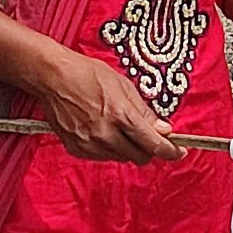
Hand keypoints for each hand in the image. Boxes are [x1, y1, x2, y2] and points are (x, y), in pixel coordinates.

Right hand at [34, 49, 184, 164]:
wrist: (54, 77)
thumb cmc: (87, 74)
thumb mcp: (122, 85)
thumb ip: (144, 110)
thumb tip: (162, 128)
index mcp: (121, 115)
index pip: (153, 143)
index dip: (169, 150)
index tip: (178, 151)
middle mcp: (106, 134)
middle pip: (139, 156)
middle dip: (148, 148)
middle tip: (149, 136)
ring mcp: (90, 144)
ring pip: (121, 157)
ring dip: (128, 148)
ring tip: (120, 127)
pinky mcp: (77, 149)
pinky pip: (102, 157)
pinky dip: (109, 148)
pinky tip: (104, 130)